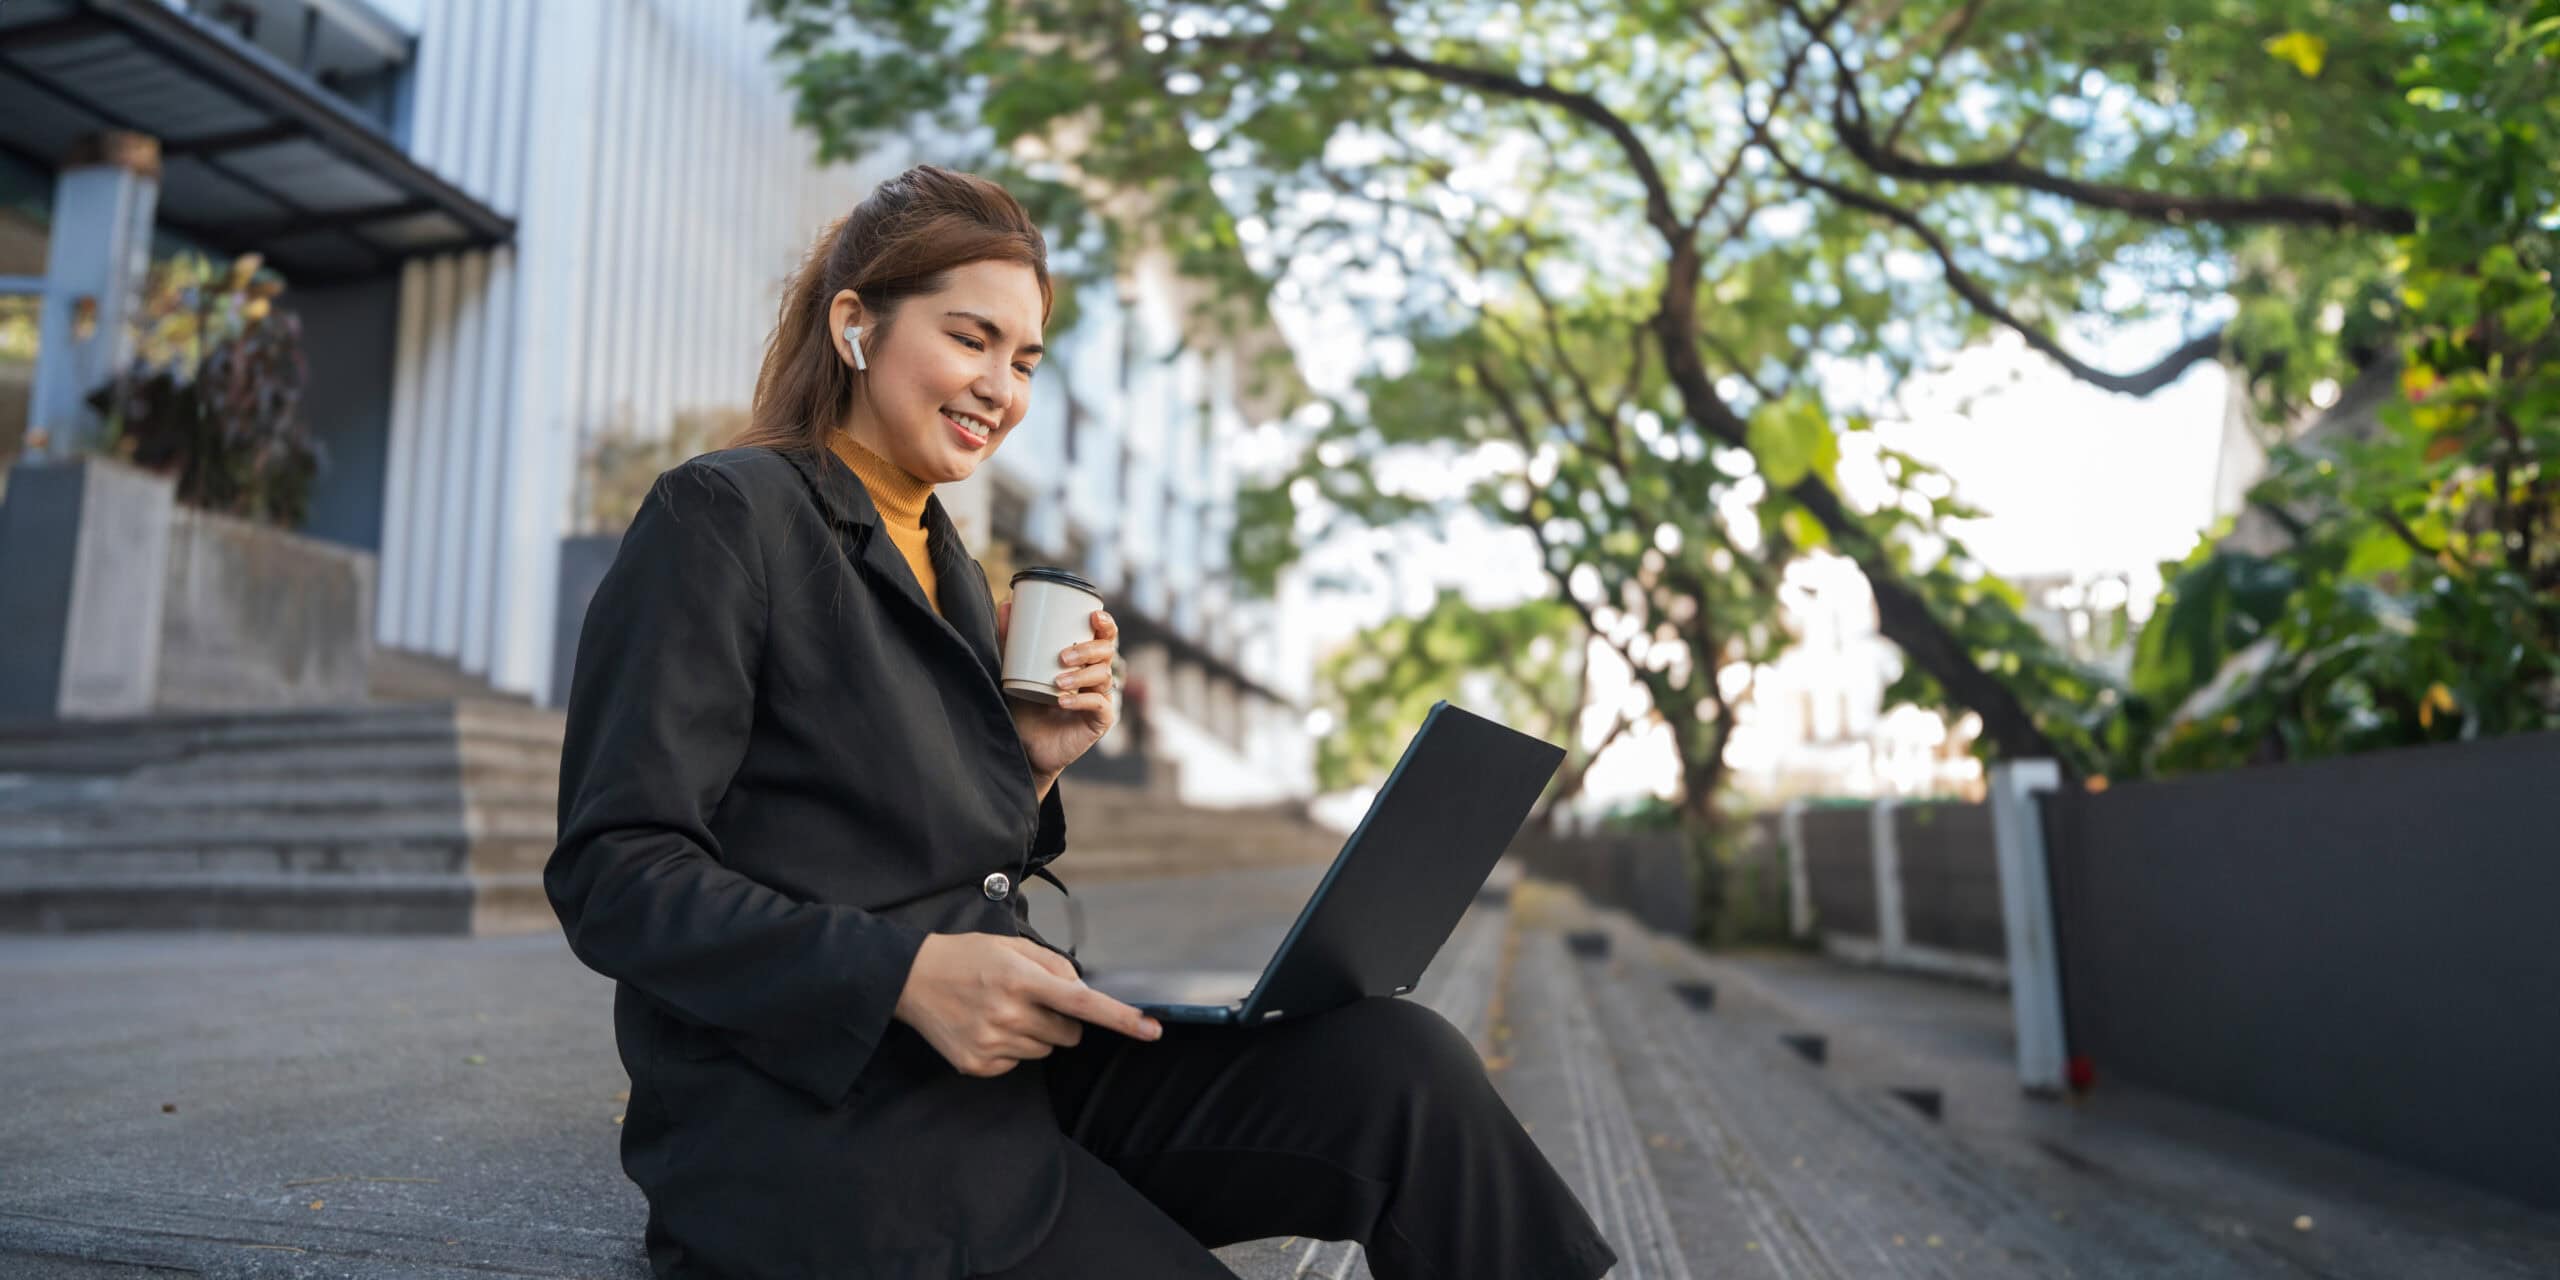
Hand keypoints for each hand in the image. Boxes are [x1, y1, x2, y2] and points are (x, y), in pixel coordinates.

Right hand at [893, 932, 1161, 1077]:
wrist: (911, 978)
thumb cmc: (968, 957)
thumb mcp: (1012, 946)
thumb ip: (1054, 965)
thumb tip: (1081, 992)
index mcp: (1021, 978)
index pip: (1082, 1002)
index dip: (1120, 1018)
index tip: (1152, 1030)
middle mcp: (1009, 1013)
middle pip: (1069, 1034)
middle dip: (1061, 1019)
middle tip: (1029, 999)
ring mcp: (992, 1042)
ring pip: (1045, 1050)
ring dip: (1035, 1033)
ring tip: (1000, 1009)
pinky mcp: (978, 1064)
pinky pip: (1018, 1063)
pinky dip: (1011, 1048)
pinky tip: (986, 1026)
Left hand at [996, 602, 1119, 780]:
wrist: (1025, 745)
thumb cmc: (1026, 704)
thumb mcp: (1016, 670)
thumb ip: (1011, 640)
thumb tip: (1006, 605)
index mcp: (1084, 659)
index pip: (1104, 636)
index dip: (1106, 624)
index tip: (1094, 616)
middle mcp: (1096, 676)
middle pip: (1106, 652)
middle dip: (1088, 650)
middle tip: (1063, 657)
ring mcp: (1101, 698)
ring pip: (1103, 677)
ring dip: (1081, 676)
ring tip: (1058, 682)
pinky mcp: (1100, 721)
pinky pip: (1099, 705)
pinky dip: (1081, 701)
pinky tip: (1063, 701)